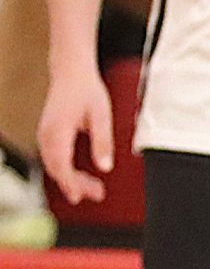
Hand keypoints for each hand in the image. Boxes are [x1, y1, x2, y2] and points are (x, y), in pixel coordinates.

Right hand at [37, 69, 114, 204]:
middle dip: (75, 185)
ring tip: (96, 190)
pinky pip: (55, 159)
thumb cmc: (88, 91)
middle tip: (98, 195)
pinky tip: (83, 177)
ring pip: (55, 166)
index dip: (70, 183)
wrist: (70, 72)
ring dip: (72, 180)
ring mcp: (45, 135)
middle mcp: (46, 135)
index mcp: (58, 130)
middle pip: (56, 168)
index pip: (61, 163)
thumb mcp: (102, 114)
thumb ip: (103, 141)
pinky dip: (67, 170)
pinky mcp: (48, 136)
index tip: (80, 196)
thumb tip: (106, 168)